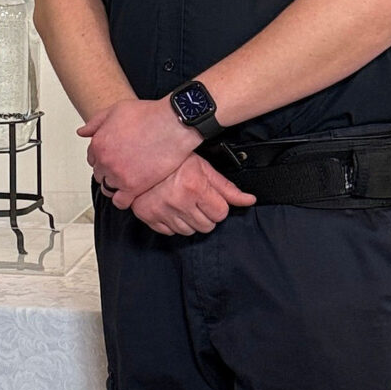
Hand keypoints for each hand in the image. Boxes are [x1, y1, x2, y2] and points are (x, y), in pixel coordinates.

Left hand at [82, 95, 203, 201]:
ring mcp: (118, 175)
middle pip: (99, 173)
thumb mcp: (116, 110)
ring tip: (128, 179)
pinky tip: (132, 192)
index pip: (92, 158)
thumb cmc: (149, 115)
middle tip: (124, 167)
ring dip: (115, 185)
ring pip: (108, 188)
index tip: (114, 157)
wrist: (173, 124)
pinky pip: (120, 202)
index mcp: (99, 143)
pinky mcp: (134, 187)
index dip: (103, 157)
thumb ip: (96, 122)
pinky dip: (123, 199)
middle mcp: (105, 161)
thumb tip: (82, 131)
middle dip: (108, 170)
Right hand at [128, 156, 254, 236]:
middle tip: (196, 200)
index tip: (210, 198)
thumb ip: (227, 188)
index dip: (218, 206)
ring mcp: (161, 211)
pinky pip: (169, 232)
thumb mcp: (204, 168)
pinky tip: (171, 209)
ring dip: (190, 220)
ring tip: (184, 204)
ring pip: (189, 232)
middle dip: (206, 215)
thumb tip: (249, 200)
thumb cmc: (174, 160)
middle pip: (207, 226)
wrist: (140, 157)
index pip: (221, 213)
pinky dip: (172, 224)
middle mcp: (178, 201)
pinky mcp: (148, 216)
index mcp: (195, 186)